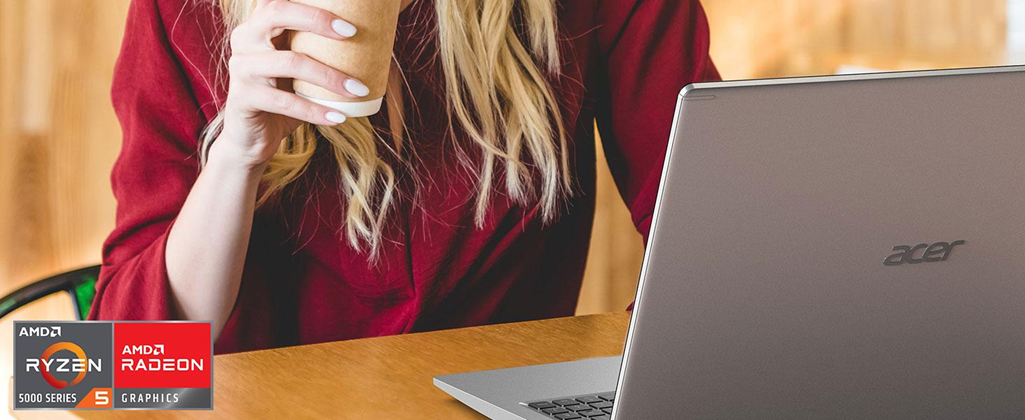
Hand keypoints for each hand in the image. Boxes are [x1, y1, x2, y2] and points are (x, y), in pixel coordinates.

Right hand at [212, 0, 370, 168]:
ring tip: (359, 90)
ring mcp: (241, 67)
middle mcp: (244, 39)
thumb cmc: (285, 97)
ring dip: (330, 76)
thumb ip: (321, 52)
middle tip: (352, 33)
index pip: (281, 0)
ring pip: (290, 62)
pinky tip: (339, 117)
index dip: (313, 4)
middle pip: (277, 13)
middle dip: (317, 19)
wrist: (252, 139)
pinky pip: (285, 102)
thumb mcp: (301, 69)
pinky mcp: (242, 98)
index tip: (346, 16)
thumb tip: (375, 42)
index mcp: (259, 25)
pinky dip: (316, 111)